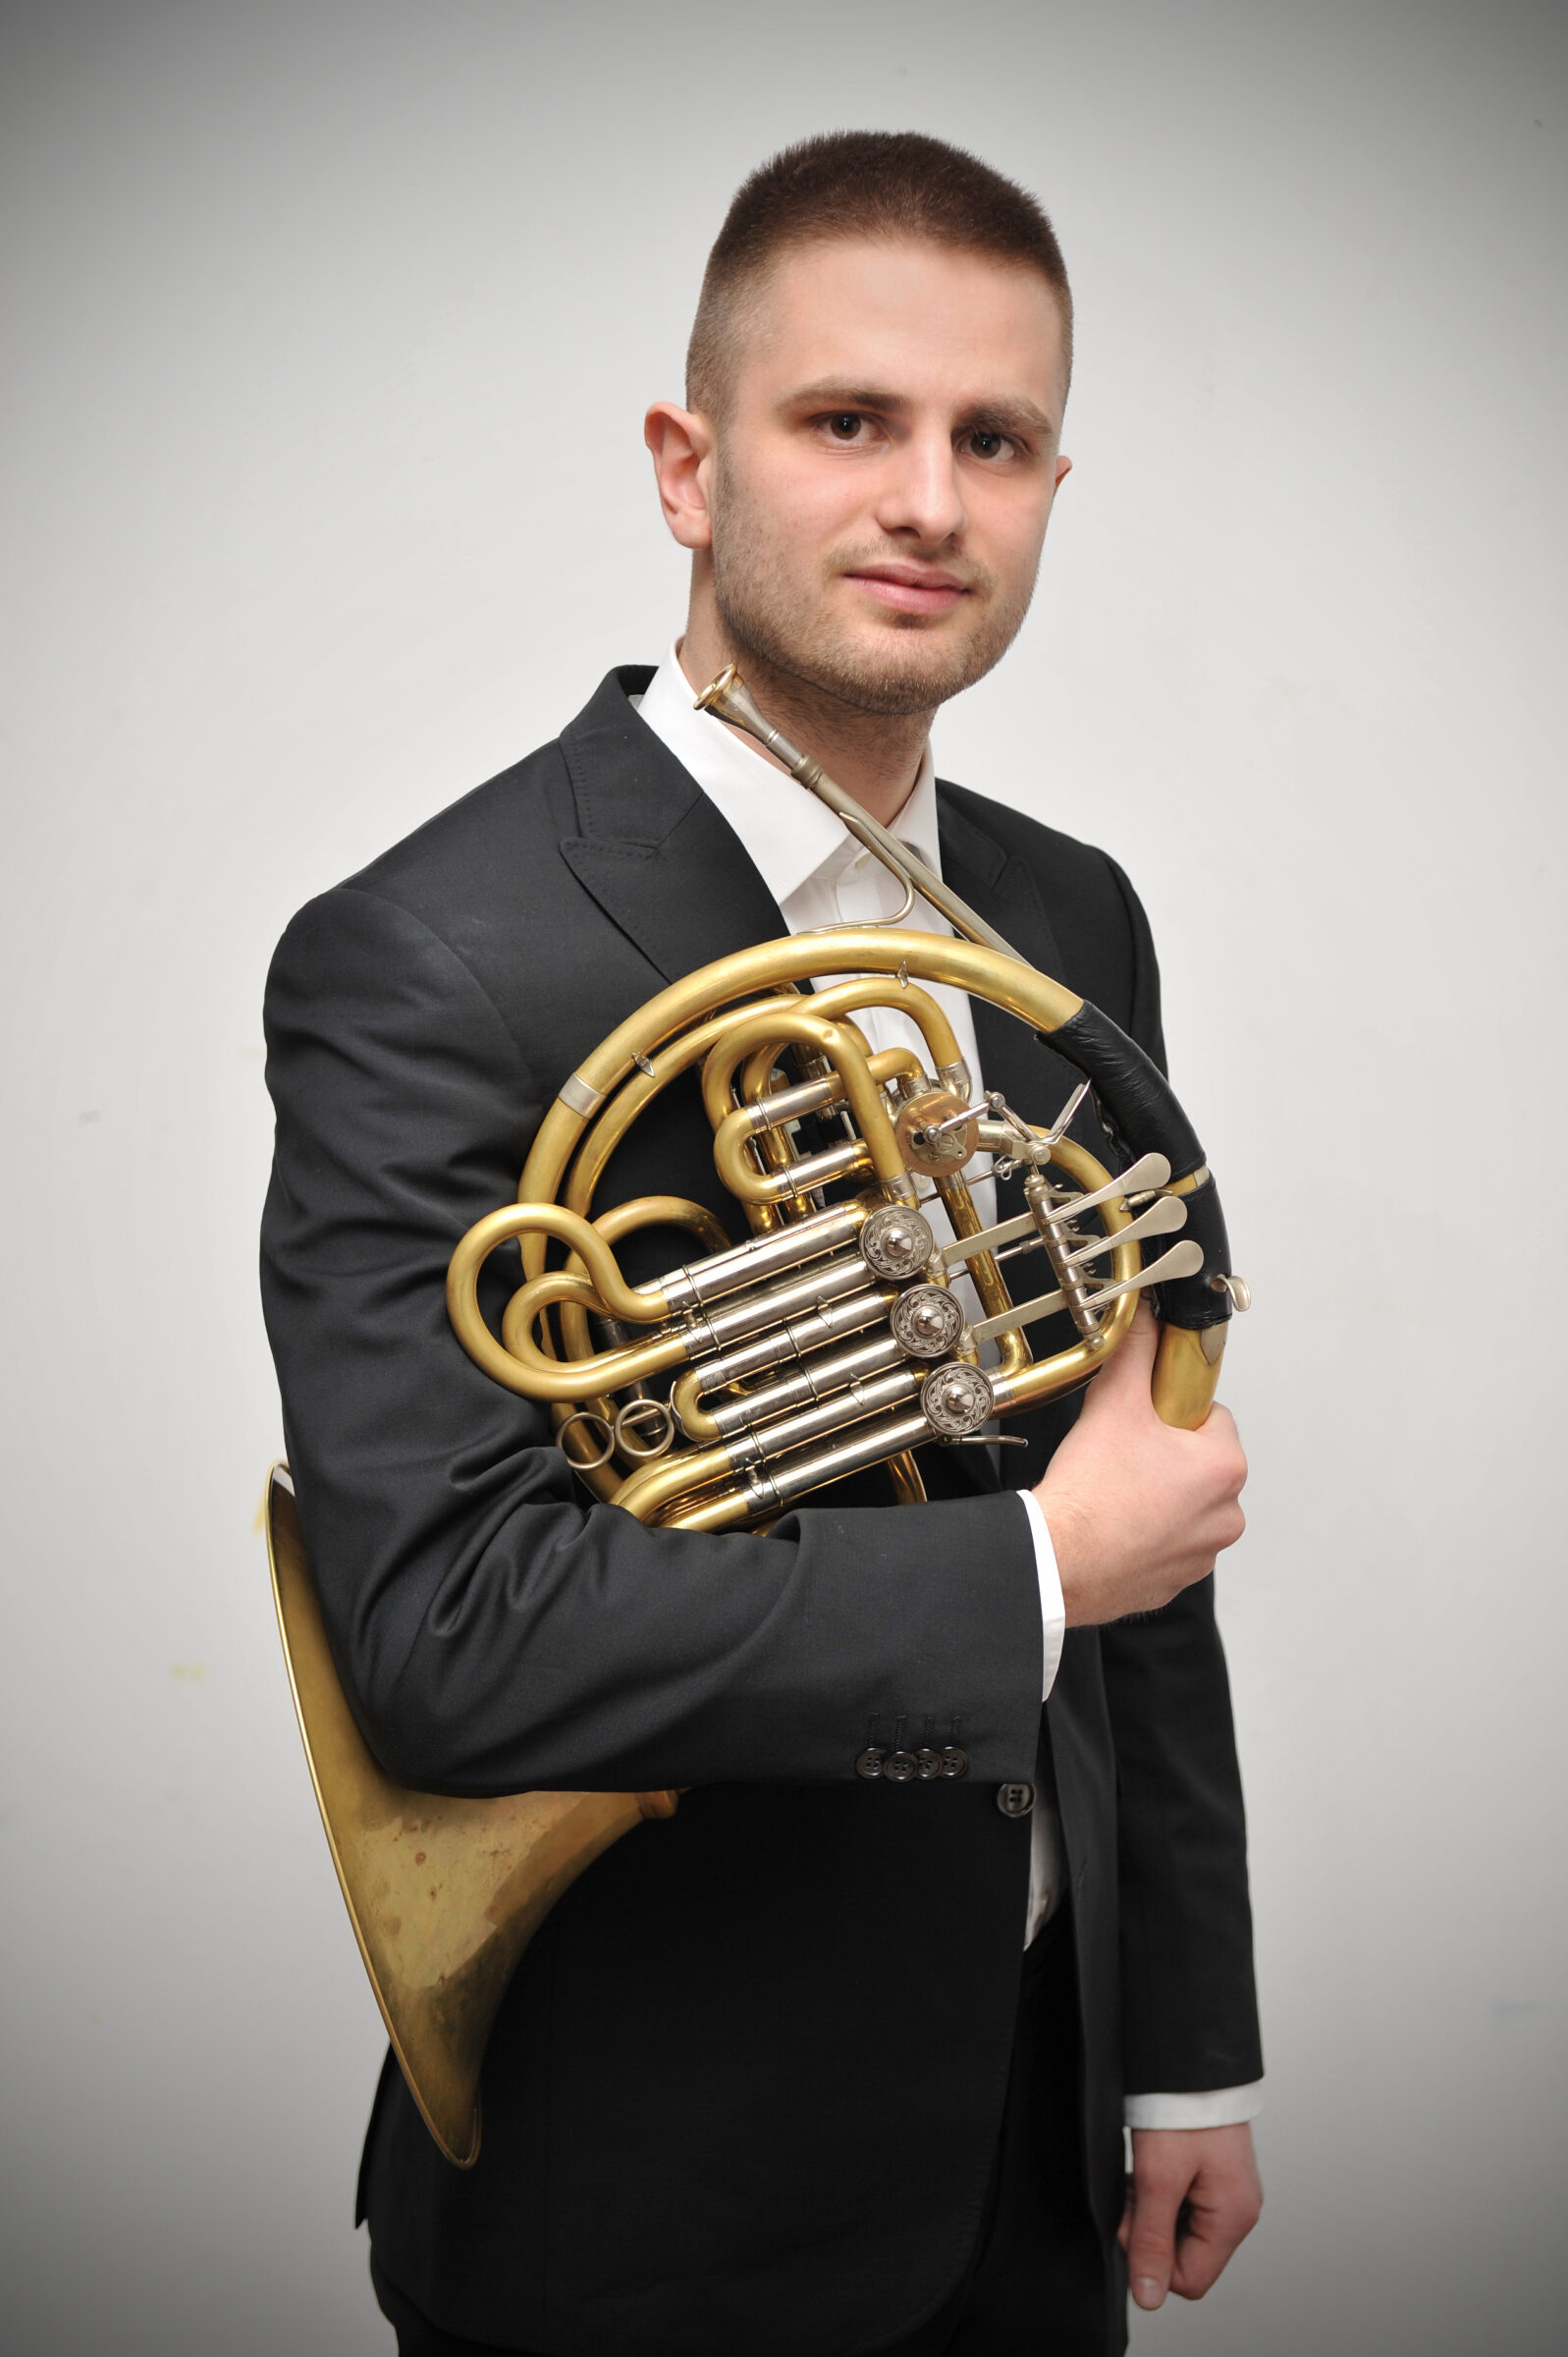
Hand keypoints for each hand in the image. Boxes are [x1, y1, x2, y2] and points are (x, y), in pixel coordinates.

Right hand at [1033, 1306, 1246, 1625]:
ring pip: (1183, 1504)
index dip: (1171, 1410)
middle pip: (1198, 1462)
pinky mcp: (1174, 1581)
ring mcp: (1202, 1554)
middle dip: (1164, 1454)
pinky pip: (1165, 1543)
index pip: (1210, 1415)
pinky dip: (1144, 1533)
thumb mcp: (1114, 1402)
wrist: (1058, 1560)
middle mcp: (1226, 1515)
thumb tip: (1146, 1318)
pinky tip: (1112, 1524)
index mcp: (1225, 1469)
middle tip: (1121, 1453)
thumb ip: (1137, 1351)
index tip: (1143, 1418)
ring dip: (1157, 1495)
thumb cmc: (1091, 1494)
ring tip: (1113, 1491)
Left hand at [1118, 2123, 1262, 2308]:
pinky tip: (1152, 2167)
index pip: (1189, 2280)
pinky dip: (1160, 2192)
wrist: (1189, 2060)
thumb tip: (1149, 2295)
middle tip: (1139, 2190)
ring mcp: (1228, 2192)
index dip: (1153, 2258)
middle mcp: (1238, 2210)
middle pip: (1184, 2255)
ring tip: (1145, 2173)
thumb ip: (1152, 2240)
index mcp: (1233, 2217)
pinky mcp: (1215, 2176)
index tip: (1136, 2219)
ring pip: (1179, 2229)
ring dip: (1153, 2209)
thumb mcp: (1158, 2179)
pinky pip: (1182, 2205)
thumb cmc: (1182, 2110)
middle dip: (1151, 2230)